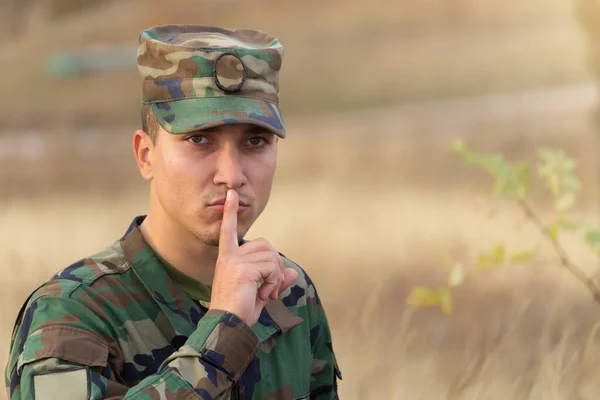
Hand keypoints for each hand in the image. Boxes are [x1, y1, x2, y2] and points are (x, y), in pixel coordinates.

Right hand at [209, 189, 297, 326]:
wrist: (227, 327)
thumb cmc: (240, 312)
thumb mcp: (261, 293)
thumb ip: (275, 280)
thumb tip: (292, 272)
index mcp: (227, 259)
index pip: (229, 231)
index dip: (230, 213)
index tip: (231, 194)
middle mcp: (229, 256)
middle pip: (266, 246)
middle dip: (275, 266)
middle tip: (268, 289)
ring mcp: (234, 261)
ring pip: (271, 257)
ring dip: (275, 277)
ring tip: (265, 293)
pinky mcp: (242, 269)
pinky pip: (272, 268)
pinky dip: (275, 282)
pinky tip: (264, 295)